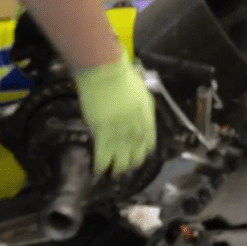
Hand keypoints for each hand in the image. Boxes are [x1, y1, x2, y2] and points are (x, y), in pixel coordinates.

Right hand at [72, 55, 157, 174]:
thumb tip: (138, 118)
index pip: (148, 143)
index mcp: (147, 118)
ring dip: (117, 168)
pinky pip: (103, 154)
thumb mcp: (141, 94)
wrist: (106, 73)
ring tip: (112, 172)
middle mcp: (136, 129)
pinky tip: (98, 169)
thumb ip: (141, 111)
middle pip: (136, 154)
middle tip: (124, 168)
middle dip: (130, 164)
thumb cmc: (122, 77)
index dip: (142, 152)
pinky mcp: (102, 132)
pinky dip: (101, 164)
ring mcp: (120, 132)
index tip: (138, 156)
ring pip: (120, 158)